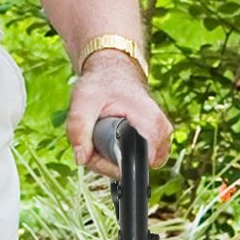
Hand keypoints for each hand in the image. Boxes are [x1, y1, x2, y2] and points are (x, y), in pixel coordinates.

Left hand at [68, 53, 170, 177]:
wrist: (114, 72)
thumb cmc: (101, 84)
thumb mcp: (83, 101)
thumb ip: (78, 129)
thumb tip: (81, 159)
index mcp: (148, 119)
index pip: (138, 162)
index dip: (111, 165)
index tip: (94, 154)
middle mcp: (161, 131)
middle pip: (134, 167)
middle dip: (107, 162)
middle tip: (92, 142)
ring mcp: (161, 137)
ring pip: (135, 166)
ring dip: (111, 159)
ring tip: (100, 138)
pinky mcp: (157, 141)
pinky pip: (137, 161)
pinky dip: (119, 156)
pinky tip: (108, 141)